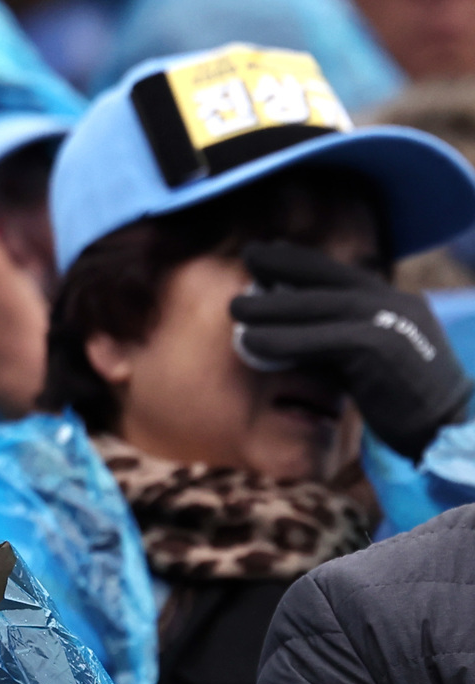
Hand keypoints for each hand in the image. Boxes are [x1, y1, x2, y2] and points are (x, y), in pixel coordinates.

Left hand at [232, 242, 472, 460]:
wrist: (447, 430)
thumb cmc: (404, 406)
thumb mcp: (369, 362)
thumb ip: (337, 342)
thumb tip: (288, 333)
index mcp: (397, 303)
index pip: (344, 275)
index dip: (304, 262)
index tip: (269, 252)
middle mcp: (397, 303)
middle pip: (332, 277)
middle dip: (286, 264)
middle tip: (248, 254)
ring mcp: (393, 322)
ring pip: (322, 305)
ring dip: (274, 305)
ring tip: (236, 306)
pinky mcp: (382, 347)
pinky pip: (324, 338)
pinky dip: (285, 339)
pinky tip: (253, 342)